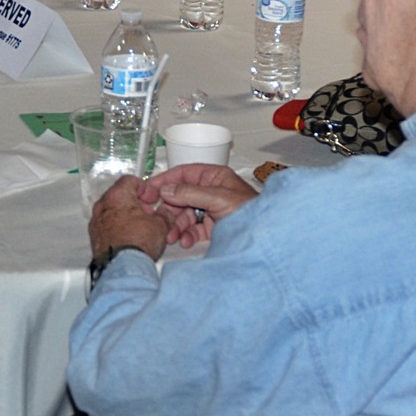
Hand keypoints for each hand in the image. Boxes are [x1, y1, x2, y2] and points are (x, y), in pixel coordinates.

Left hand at [88, 175, 169, 261]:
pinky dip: (118, 228)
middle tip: (149, 214)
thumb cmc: (138, 242)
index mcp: (117, 195)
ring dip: (126, 216)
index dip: (145, 188)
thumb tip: (166, 213)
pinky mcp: (94, 238)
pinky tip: (130, 239)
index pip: (130, 180)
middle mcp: (102, 206)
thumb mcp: (160, 225)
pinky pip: (107, 226)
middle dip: (136, 203)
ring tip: (141, 229)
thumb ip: (165, 215)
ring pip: (113, 212)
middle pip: (120, 196)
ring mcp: (96, 222)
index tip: (153, 198)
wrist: (122, 268)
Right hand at [139, 163, 259, 247]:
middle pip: (180, 196)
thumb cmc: (252, 212)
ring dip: (176, 225)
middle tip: (160, 220)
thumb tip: (167, 189)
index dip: (165, 181)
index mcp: (215, 177)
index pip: (184, 174)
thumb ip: (191, 193)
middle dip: (170, 210)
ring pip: (185, 215)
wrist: (266, 238)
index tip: (149, 190)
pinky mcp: (213, 227)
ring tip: (172, 236)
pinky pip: (193, 229)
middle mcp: (212, 192)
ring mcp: (211, 210)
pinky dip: (186, 236)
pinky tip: (185, 241)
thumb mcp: (219, 199)